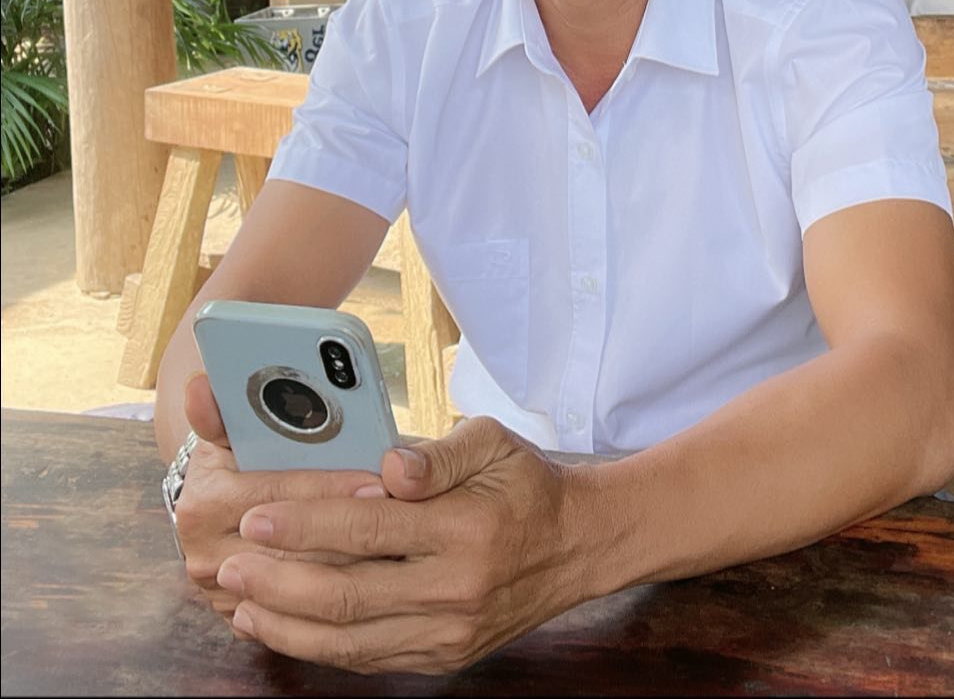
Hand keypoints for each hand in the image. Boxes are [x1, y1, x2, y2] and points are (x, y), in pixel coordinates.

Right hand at [175, 374, 385, 621]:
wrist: (222, 504)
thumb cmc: (243, 454)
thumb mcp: (233, 427)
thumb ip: (224, 408)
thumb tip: (200, 386)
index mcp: (205, 502)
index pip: (279, 495)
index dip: (332, 487)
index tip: (380, 483)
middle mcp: (207, 554)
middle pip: (294, 547)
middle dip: (352, 528)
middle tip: (404, 512)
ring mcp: (228, 592)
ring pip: (305, 586)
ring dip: (356, 563)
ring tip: (404, 540)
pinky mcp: (247, 615)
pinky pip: (303, 613)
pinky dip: (344, 592)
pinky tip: (383, 571)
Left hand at [216, 416, 590, 675]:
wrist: (577, 545)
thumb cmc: (525, 484)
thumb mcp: (492, 442)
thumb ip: (438, 453)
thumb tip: (388, 469)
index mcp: (464, 528)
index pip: (368, 531)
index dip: (305, 526)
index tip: (257, 518)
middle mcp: (454, 589)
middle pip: (348, 594)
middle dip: (278, 581)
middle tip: (228, 563)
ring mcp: (448, 633)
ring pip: (349, 639)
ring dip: (286, 623)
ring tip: (241, 601)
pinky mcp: (443, 657)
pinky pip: (368, 658)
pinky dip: (319, 647)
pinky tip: (285, 627)